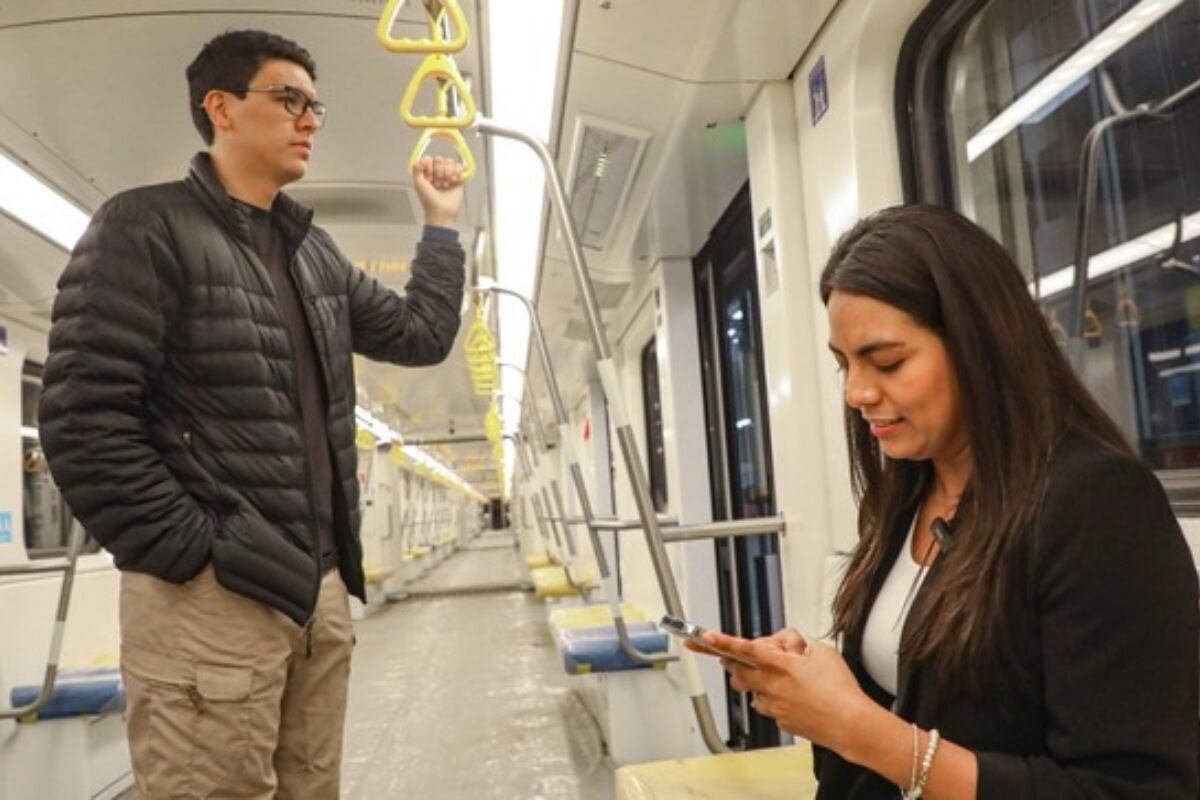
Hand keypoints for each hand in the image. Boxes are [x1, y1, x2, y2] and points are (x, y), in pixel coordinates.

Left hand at [412, 156, 463, 228]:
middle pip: (440, 159)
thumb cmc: (428, 200)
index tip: (428, 178)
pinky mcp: (459, 178)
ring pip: (450, 162)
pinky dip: (456, 173)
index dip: (429, 167)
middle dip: (438, 172)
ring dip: (447, 174)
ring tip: (445, 185)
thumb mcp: (417, 183)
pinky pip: (460, 167)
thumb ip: (416, 168)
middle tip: (437, 184)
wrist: (441, 211)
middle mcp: (437, 172)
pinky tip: (453, 182)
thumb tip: (423, 158)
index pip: (429, 159)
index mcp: (427, 172)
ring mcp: (448, 174)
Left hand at [702, 630, 874, 752]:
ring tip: (776, 676)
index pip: (745, 649)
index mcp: (781, 665)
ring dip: (755, 681)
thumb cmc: (840, 689)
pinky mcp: (780, 720)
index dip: (722, 642)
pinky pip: (766, 706)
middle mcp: (772, 686)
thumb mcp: (821, 652)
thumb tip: (787, 649)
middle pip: (738, 672)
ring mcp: (774, 706)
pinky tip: (791, 697)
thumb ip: (798, 645)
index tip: (705, 637)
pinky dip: (772, 698)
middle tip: (732, 656)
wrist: (851, 724)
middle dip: (732, 662)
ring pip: (752, 690)